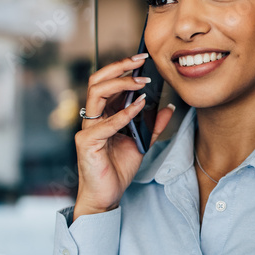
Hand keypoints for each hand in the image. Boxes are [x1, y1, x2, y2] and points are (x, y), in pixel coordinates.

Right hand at [73, 54, 174, 219]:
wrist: (107, 196)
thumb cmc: (118, 169)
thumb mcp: (141, 143)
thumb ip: (152, 125)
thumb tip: (167, 107)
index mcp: (102, 115)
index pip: (108, 82)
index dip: (123, 68)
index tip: (143, 58)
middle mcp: (92, 118)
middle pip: (97, 81)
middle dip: (119, 67)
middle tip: (140, 60)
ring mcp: (87, 130)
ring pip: (96, 94)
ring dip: (120, 84)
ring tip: (141, 82)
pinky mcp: (87, 144)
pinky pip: (104, 124)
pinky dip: (123, 113)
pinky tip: (138, 106)